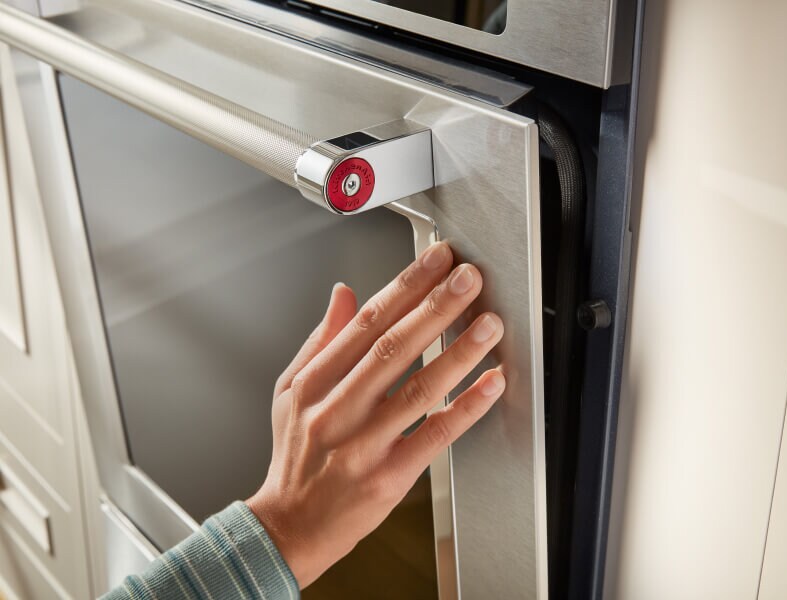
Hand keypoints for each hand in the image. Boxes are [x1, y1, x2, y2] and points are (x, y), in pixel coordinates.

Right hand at [246, 242, 504, 587]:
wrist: (290, 524)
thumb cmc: (295, 457)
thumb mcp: (291, 391)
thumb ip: (320, 339)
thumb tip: (344, 294)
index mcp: (314, 382)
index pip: (365, 322)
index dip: (404, 286)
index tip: (435, 261)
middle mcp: (337, 409)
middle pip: (393, 347)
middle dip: (436, 306)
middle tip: (468, 278)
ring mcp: (363, 444)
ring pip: (417, 388)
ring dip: (458, 352)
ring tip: (488, 323)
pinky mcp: (388, 477)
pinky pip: (433, 436)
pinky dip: (465, 408)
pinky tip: (491, 384)